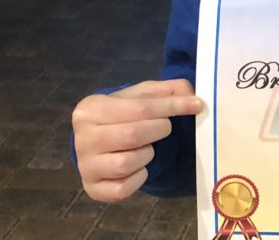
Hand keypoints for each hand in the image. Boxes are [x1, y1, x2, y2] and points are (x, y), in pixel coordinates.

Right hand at [72, 79, 202, 201]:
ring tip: (147, 146)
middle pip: (133, 135)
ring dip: (147, 154)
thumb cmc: (124, 115)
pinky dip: (139, 178)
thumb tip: (193, 97)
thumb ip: (169, 90)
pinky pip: (123, 188)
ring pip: (127, 163)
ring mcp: (85, 166)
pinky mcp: (93, 189)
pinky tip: (139, 166)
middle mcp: (82, 138)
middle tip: (166, 127)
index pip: (139, 107)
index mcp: (91, 108)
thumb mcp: (143, 95)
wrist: (103, 142)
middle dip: (159, 130)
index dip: (172, 106)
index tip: (197, 105)